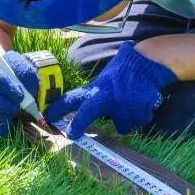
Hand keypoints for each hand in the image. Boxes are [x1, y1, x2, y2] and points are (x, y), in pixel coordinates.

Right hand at [0, 51, 38, 136]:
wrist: (7, 87)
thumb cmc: (13, 76)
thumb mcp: (21, 69)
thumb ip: (25, 74)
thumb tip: (27, 89)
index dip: (10, 89)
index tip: (20, 94)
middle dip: (8, 105)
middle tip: (17, 105)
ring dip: (6, 116)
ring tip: (12, 110)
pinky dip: (2, 126)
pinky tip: (7, 119)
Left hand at [45, 42, 176, 138]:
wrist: (149, 61)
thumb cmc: (124, 71)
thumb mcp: (105, 80)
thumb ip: (96, 95)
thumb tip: (82, 111)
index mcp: (96, 88)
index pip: (72, 99)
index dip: (57, 110)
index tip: (46, 118)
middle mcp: (106, 96)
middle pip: (87, 112)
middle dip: (79, 123)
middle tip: (73, 134)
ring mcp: (123, 103)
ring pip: (123, 126)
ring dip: (128, 118)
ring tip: (132, 102)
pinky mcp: (139, 108)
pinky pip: (139, 122)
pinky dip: (141, 115)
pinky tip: (142, 101)